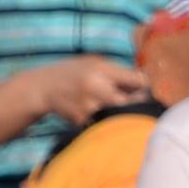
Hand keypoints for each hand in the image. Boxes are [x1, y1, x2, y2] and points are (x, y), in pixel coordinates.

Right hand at [23, 56, 148, 126]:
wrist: (43, 88)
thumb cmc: (73, 73)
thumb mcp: (94, 63)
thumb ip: (117, 72)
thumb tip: (145, 84)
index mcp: (101, 70)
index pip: (137, 80)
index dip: (144, 86)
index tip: (144, 89)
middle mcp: (96, 88)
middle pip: (132, 102)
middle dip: (136, 103)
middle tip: (135, 102)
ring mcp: (89, 107)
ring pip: (119, 116)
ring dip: (122, 115)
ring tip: (113, 108)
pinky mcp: (82, 122)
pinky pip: (104, 124)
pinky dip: (106, 122)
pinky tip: (98, 115)